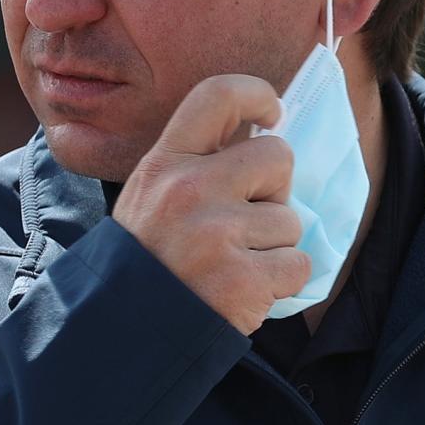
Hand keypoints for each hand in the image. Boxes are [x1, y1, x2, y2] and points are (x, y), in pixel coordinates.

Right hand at [112, 74, 307, 334]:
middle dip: (275, 188)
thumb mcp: (151, 195)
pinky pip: (298, 264)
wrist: (127, 329)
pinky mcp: (243, 280)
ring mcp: (217, 235)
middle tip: (245, 218)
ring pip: (290, 219)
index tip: (272, 114)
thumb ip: (197, 163)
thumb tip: (263, 133)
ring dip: (273, 243)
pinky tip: (244, 288)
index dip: (257, 95)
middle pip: (278, 155)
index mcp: (165, 162)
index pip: (219, 95)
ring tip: (233, 261)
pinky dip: (281, 280)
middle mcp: (190, 189)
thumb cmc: (149, 257)